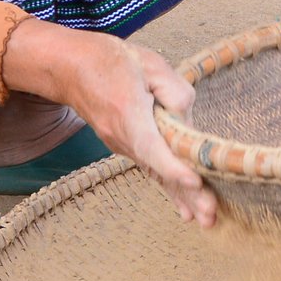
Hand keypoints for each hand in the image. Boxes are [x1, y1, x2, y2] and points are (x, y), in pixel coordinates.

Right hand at [0, 19, 216, 226]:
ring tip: (205, 220)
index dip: (173, 167)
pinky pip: (150, 169)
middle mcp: (122, 137)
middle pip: (158, 170)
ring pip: (156, 174)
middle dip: (186, 194)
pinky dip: (168, 187)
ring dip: (181, 197)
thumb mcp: (149, 63)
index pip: (152, 146)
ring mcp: (121, 144)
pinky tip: (182, 208)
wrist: (70, 67)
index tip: (195, 182)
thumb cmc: (110, 60)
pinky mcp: (124, 145)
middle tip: (210, 217)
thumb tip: (187, 121)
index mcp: (128, 113)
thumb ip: (175, 91)